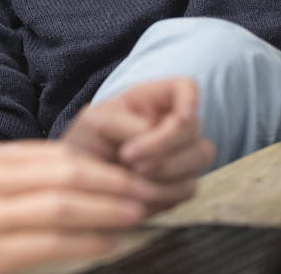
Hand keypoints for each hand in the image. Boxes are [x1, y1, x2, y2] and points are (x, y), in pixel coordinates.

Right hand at [0, 140, 156, 273]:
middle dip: (112, 181)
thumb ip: (18, 179)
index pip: (53, 153)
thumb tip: (81, 177)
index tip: (134, 171)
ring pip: (58, 206)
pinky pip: (46, 244)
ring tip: (138, 212)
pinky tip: (107, 243)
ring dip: (106, 209)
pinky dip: (83, 242)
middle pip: (62, 173)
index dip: (100, 161)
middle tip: (148, 189)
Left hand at [62, 77, 214, 211]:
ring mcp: (182, 154)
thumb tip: (151, 136)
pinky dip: (165, 191)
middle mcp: (173, 125)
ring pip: (200, 155)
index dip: (189, 100)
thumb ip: (126, 124)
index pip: (185, 87)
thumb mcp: (97, 124)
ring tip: (132, 174)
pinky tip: (139, 193)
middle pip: (194, 126)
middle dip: (164, 143)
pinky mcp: (181, 184)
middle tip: (128, 157)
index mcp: (153, 100)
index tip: (181, 118)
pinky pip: (189, 187)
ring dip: (166, 168)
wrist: (80, 183)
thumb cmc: (87, 142)